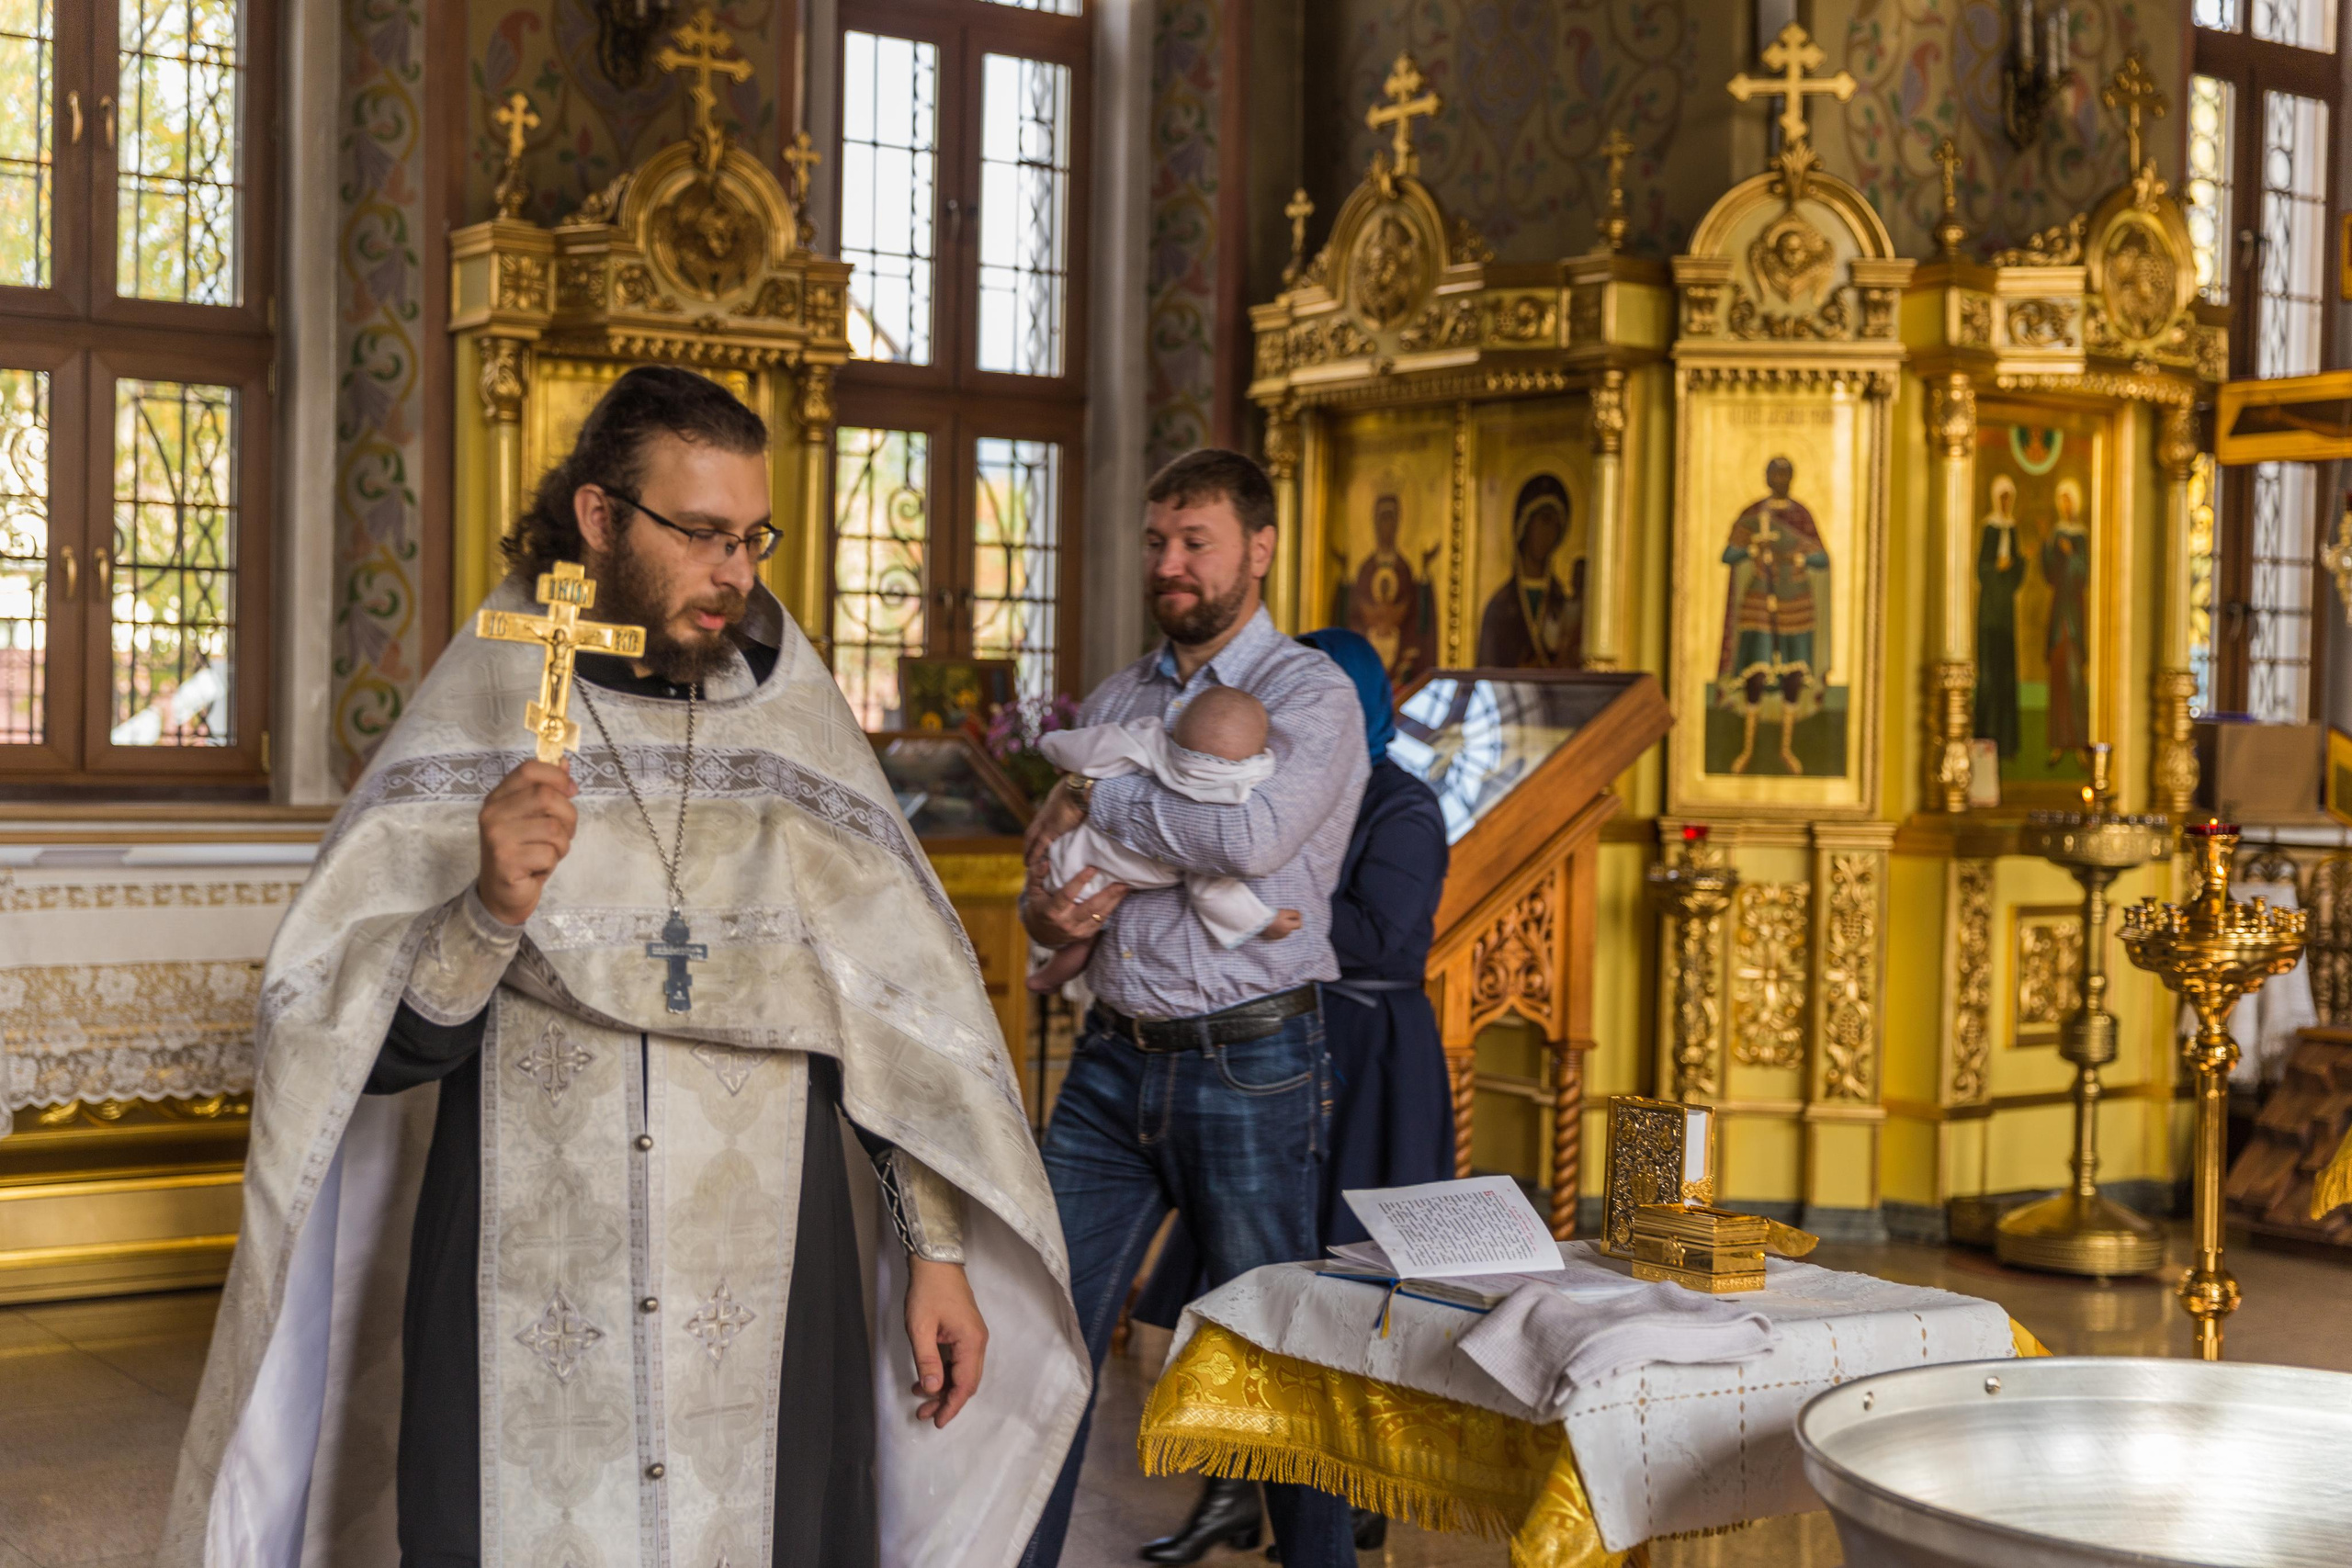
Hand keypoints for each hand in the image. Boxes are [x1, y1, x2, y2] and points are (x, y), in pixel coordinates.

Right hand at [476, 759, 577, 926]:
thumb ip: (546, 790)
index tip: (571, 790)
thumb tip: (563, 762)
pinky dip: (552, 862)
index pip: (529, 770)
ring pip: (553, 828)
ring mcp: (497, 838)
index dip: (557, 776)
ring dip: (562, 844)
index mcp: (498, 798)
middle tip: (564, 832)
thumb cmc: (522, 853)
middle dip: (568, 816)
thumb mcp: (533, 818)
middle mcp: (492, 814)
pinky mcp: (506, 861)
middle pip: (547, 796)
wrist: (501, 895)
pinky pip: (549, 853)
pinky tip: (538, 868)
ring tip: (548, 852)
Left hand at [905, 1257, 987, 1427]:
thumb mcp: (921, 1327)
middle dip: (946, 1401)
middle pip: (967, 1382)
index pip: (965, 1384)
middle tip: (923, 1414)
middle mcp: (977, 1342)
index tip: (937, 1421)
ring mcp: (972, 1337)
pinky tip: (924, 1379)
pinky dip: (943, 1373)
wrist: (935, 1261)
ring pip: (962, 1372)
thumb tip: (932, 1389)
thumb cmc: (928, 1291)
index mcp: (971, 1342)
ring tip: (920, 1400)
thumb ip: (927, 1360)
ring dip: (943, 1388)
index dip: (952, 1406)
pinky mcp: (964, 1332)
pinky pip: (958, 1361)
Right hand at [1020, 854, 1128, 947]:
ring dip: (1115, 901)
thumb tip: (1046, 863)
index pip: (1068, 895)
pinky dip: (1112, 908)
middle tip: (1122, 881)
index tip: (1093, 868)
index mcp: (1053, 910)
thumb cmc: (1039, 906)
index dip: (1080, 881)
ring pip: (1100, 915)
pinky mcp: (1086, 934)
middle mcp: (1067, 922)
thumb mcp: (1033, 891)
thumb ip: (1036, 876)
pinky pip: (1102, 921)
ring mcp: (1078, 930)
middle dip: (1108, 894)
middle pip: (1091, 907)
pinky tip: (1121, 897)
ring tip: (1127, 887)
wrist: (1041, 934)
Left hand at [1023, 777, 1085, 866]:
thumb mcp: (1072, 782)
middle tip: (1027, 853)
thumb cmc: (1081, 785)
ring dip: (1028, 850)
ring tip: (1027, 862)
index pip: (1040, 820)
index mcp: (1050, 804)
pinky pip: (1039, 846)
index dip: (1037, 829)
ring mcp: (1045, 822)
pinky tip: (1029, 864)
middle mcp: (1044, 814)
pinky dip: (1033, 855)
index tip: (1036, 838)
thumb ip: (1065, 779)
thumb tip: (1059, 770)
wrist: (1081, 789)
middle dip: (1028, 843)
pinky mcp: (1049, 831)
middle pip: (1031, 831)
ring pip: (1031, 839)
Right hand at [1259, 908, 1301, 939]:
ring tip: (1275, 920)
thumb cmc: (1271, 915)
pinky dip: (1277, 929)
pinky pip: (1278, 932)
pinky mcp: (1272, 937)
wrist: (1258, 921)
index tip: (1292, 915)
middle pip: (1291, 927)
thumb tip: (1300, 916)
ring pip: (1285, 930)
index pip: (1299, 925)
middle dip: (1289, 922)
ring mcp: (1278, 936)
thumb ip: (1294, 914)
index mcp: (1288, 927)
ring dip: (1283, 925)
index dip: (1297, 919)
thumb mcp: (1284, 912)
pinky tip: (1272, 924)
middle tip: (1281, 916)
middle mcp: (1285, 934)